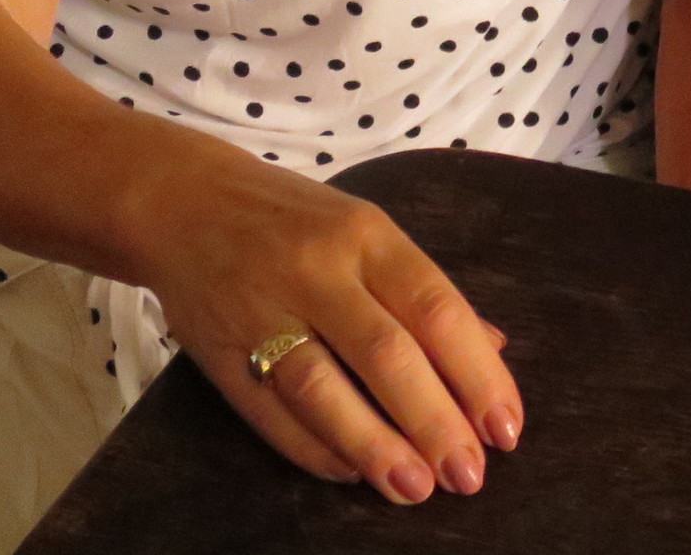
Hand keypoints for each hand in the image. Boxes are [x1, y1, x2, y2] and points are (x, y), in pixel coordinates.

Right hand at [131, 150, 523, 503]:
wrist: (184, 202)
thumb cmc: (297, 222)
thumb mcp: (368, 232)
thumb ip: (425, 292)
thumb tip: (494, 349)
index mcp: (369, 236)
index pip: (436, 309)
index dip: (477, 373)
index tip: (506, 427)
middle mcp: (319, 270)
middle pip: (386, 354)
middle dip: (435, 422)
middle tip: (468, 476)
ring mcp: (264, 310)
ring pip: (324, 389)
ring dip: (375, 446)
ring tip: (415, 489)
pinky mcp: (218, 350)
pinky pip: (270, 411)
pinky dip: (314, 448)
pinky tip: (352, 473)